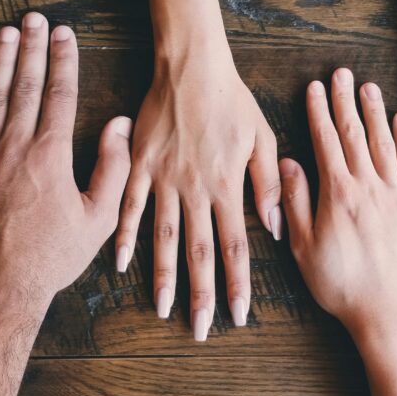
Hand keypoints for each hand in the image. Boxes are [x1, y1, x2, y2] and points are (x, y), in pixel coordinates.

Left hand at [0, 14, 132, 304]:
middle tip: (35, 17)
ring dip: (1, 59)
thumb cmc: (50, 257)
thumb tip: (118, 125)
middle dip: (32, 47)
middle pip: (24, 84)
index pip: (58, 94)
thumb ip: (113, 168)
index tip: (66, 33)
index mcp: (50, 155)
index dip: (63, 59)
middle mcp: (13, 147)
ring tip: (7, 31)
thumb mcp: (97, 219)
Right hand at [115, 40, 280, 340]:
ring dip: (163, 275)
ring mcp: (164, 178)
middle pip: (199, 251)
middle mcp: (195, 189)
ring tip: (162, 308)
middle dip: (201, 294)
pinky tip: (121, 262)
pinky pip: (130, 206)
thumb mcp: (262, 137)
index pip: (235, 246)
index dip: (238, 284)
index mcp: (227, 185)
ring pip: (163, 237)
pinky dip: (125, 235)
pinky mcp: (140, 165)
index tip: (239, 315)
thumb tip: (275, 227)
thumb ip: (267, 184)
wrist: (191, 66)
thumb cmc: (232, 100)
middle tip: (200, 329)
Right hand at [280, 68, 396, 395]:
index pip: (327, 142)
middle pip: (356, 134)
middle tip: (342, 73)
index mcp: (339, 194)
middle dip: (346, 101)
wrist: (391, 315)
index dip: (319, 112)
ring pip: (386, 143)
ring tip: (369, 87)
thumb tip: (288, 163)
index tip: (315, 87)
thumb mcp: (304, 248)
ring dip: (376, 113)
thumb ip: (295, 202)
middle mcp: (371, 187)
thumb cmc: (341, 286)